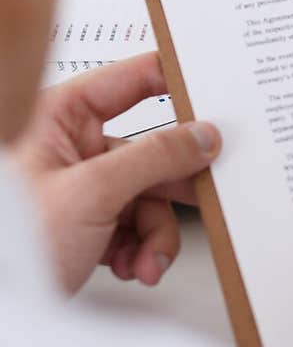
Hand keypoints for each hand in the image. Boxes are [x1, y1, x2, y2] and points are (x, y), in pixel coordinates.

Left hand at [13, 53, 219, 293]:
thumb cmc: (9, 242)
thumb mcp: (91, 193)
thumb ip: (154, 158)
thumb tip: (202, 137)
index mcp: (62, 116)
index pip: (133, 80)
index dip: (177, 83)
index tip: (217, 98)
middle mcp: (72, 147)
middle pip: (150, 150)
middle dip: (171, 189)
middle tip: (203, 196)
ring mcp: (81, 187)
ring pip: (148, 196)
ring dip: (155, 234)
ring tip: (148, 260)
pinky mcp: (87, 224)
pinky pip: (134, 227)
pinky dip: (139, 251)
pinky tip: (131, 267)